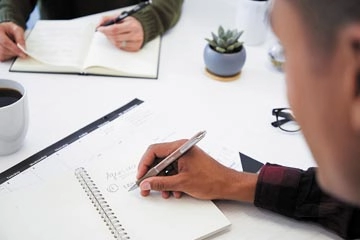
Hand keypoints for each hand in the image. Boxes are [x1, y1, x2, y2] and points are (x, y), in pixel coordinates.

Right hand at [0, 22, 25, 60]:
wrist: (6, 30)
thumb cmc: (11, 29)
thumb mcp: (17, 30)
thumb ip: (20, 38)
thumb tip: (23, 48)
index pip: (5, 42)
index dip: (15, 49)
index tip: (23, 54)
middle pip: (4, 50)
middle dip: (15, 52)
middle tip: (21, 51)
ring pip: (3, 55)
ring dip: (12, 54)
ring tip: (15, 48)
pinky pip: (2, 57)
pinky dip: (8, 56)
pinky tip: (11, 50)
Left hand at [97, 16, 143, 51]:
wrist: (143, 28)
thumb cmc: (131, 23)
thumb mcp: (121, 17)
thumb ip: (108, 18)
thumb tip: (99, 25)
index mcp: (132, 25)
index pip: (115, 29)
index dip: (105, 29)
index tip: (100, 29)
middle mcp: (135, 35)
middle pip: (115, 38)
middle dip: (107, 34)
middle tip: (105, 31)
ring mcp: (136, 43)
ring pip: (117, 44)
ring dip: (112, 40)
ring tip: (113, 35)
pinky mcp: (135, 48)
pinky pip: (122, 48)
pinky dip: (117, 44)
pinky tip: (119, 39)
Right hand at [137, 139, 257, 201]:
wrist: (228, 184)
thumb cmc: (212, 179)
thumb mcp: (182, 183)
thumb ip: (161, 183)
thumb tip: (147, 182)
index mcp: (180, 147)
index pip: (154, 151)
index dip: (144, 164)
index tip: (141, 176)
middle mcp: (181, 149)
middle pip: (158, 159)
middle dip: (152, 175)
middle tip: (146, 186)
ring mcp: (184, 156)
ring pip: (165, 167)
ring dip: (162, 180)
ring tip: (164, 191)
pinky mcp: (187, 164)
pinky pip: (173, 171)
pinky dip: (170, 181)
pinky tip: (174, 190)